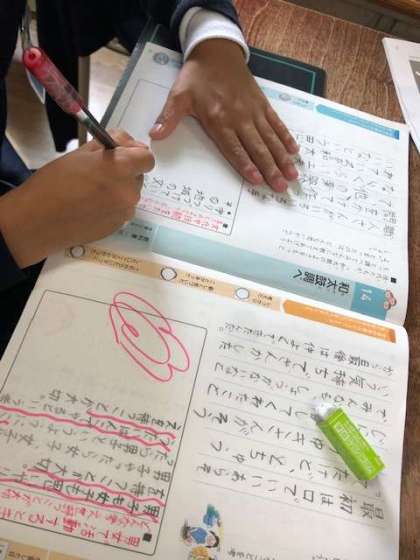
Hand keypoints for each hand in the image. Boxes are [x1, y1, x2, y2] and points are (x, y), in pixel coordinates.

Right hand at [0, 130, 154, 267]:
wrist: (39, 220)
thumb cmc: (55, 182)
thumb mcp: (81, 152)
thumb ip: (111, 143)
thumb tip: (129, 143)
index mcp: (121, 168)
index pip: (147, 158)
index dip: (136, 154)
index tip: (120, 154)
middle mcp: (129, 191)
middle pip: (138, 176)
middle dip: (124, 171)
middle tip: (98, 172)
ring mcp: (125, 212)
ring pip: (129, 194)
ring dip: (118, 189)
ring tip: (91, 191)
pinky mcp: (119, 227)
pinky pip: (122, 210)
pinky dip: (112, 205)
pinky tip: (90, 206)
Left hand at [149, 39, 298, 191]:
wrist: (216, 50)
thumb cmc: (196, 77)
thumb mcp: (178, 96)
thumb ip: (169, 117)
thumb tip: (154, 136)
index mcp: (219, 120)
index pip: (234, 148)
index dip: (246, 164)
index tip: (258, 180)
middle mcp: (240, 118)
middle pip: (257, 147)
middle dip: (270, 168)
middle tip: (281, 186)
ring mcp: (253, 111)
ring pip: (270, 138)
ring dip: (282, 157)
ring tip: (292, 175)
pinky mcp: (262, 104)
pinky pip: (276, 123)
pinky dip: (285, 137)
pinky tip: (294, 151)